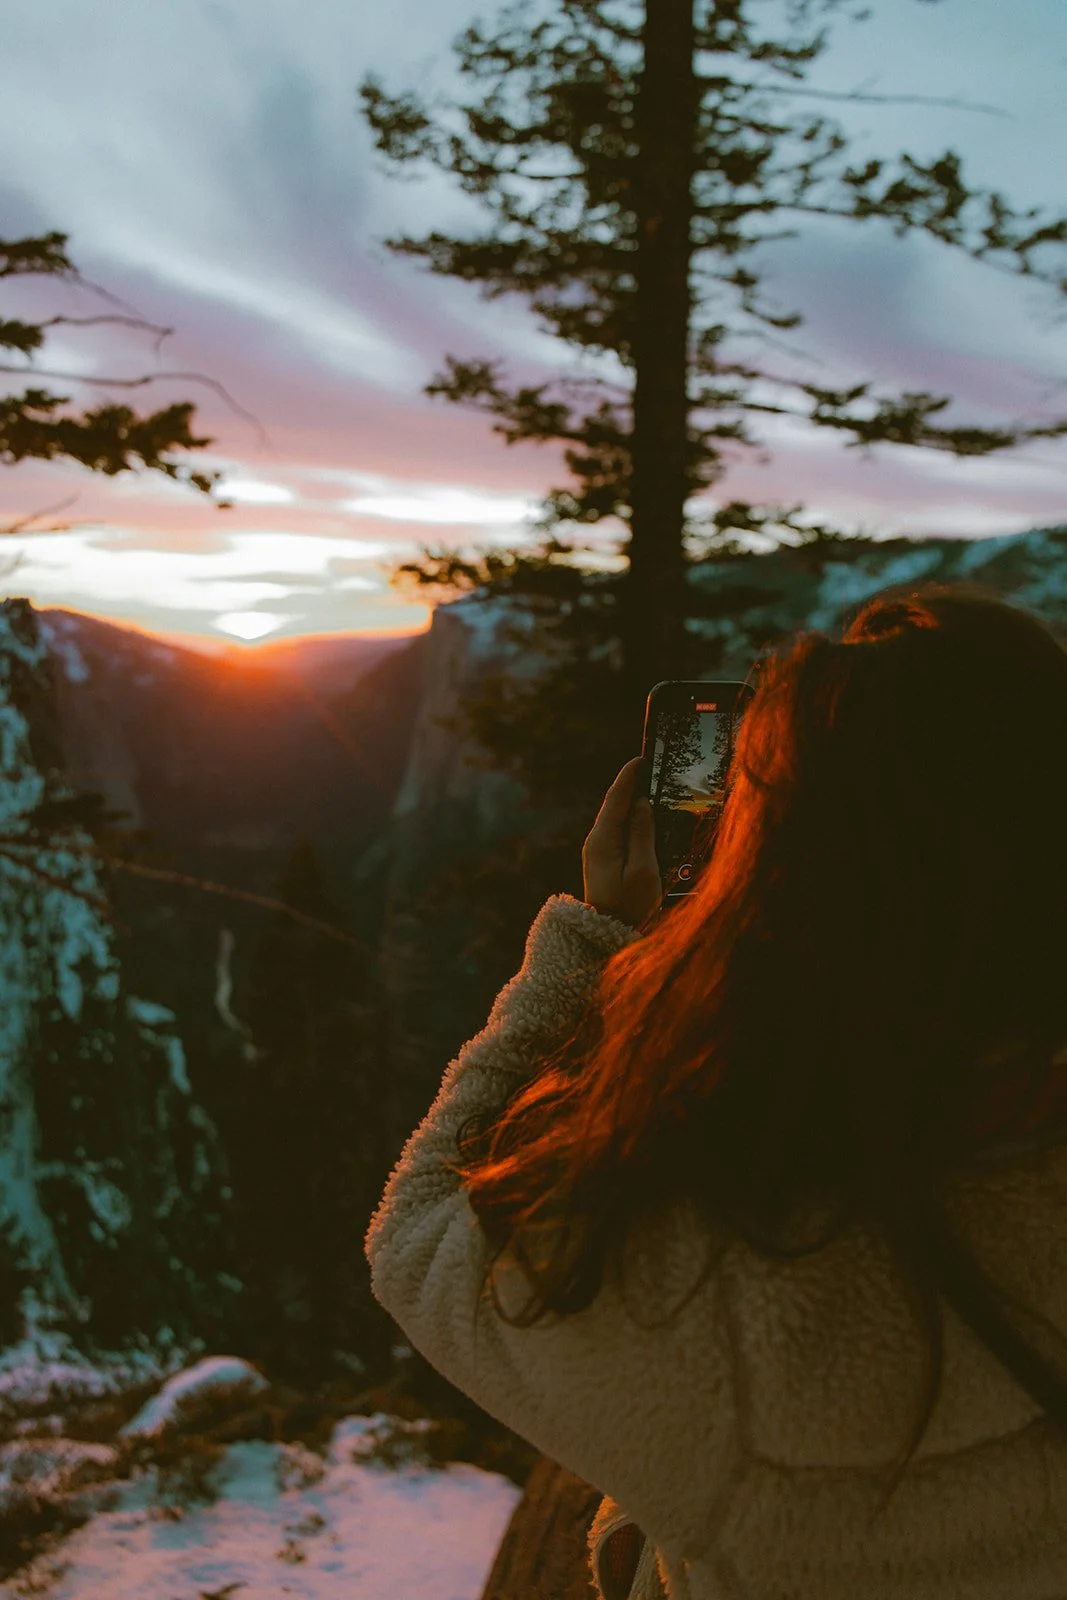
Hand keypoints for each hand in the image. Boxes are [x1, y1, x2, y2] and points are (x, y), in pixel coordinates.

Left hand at [582, 756, 662, 928]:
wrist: (608, 936)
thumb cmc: (629, 906)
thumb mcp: (642, 870)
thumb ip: (642, 833)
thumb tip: (641, 803)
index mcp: (603, 840)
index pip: (616, 798)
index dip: (629, 776)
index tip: (642, 758)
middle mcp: (596, 841)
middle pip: (614, 804)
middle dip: (631, 784)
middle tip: (651, 766)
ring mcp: (598, 851)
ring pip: (616, 817)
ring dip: (631, 800)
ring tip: (651, 784)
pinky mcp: (604, 860)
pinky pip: (618, 830)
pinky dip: (631, 818)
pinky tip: (644, 814)